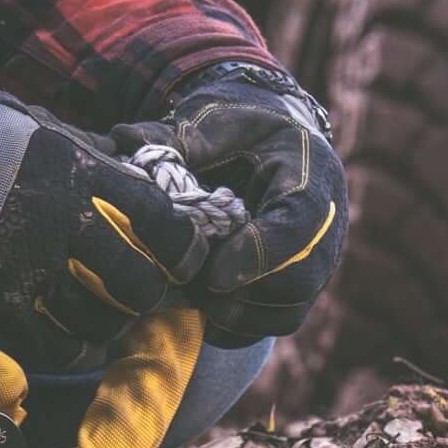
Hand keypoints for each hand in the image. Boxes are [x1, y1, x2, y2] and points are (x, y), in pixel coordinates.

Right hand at [0, 74, 208, 362]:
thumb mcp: (33, 126)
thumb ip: (79, 155)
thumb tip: (122, 171)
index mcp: (78, 172)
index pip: (160, 219)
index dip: (182, 248)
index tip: (179, 258)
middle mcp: (63, 224)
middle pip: (138, 282)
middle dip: (144, 293)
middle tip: (134, 293)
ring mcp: (29, 269)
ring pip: (99, 321)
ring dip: (105, 323)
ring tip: (98, 317)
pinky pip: (52, 345)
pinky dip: (67, 348)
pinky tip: (64, 339)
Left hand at [114, 61, 346, 347]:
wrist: (269, 136)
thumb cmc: (235, 126)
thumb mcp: (209, 120)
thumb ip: (173, 137)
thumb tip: (121, 140)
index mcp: (309, 173)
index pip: (299, 225)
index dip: (259, 255)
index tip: (213, 276)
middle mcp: (326, 222)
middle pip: (303, 279)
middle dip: (245, 294)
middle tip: (196, 291)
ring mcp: (317, 257)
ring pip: (292, 309)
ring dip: (241, 316)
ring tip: (197, 301)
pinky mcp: (300, 281)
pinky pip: (279, 320)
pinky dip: (242, 327)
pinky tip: (204, 312)